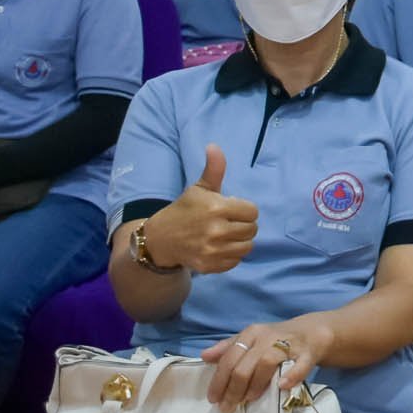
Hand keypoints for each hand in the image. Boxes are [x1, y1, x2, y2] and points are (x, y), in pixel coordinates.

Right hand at [144, 145, 257, 273]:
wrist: (160, 239)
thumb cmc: (184, 211)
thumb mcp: (199, 189)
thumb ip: (213, 169)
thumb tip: (214, 146)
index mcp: (217, 208)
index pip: (252, 212)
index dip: (244, 210)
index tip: (231, 209)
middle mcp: (216, 230)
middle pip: (252, 230)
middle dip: (243, 225)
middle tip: (228, 223)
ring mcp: (212, 250)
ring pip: (247, 247)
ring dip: (240, 241)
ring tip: (226, 235)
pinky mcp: (210, 266)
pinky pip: (235, 261)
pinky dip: (231, 255)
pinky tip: (219, 248)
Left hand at [201, 315, 334, 412]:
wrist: (311, 332)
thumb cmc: (274, 339)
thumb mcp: (250, 340)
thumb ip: (228, 348)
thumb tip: (204, 356)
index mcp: (251, 334)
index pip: (230, 358)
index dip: (219, 380)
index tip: (213, 399)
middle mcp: (267, 337)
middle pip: (245, 365)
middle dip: (233, 389)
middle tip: (227, 408)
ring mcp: (288, 344)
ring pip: (266, 363)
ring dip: (255, 385)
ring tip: (248, 400)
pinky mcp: (307, 353)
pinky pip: (300, 365)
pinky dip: (291, 376)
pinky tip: (282, 387)